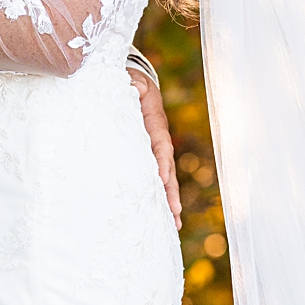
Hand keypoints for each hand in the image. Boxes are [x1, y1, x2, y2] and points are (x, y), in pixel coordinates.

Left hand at [128, 66, 180, 227]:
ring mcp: (152, 151)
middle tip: (174, 215)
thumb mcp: (133, 79)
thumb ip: (133, 84)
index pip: (160, 145)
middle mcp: (158, 141)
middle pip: (167, 169)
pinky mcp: (144, 157)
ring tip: (173, 225)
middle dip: (170, 192)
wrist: (132, 81)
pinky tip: (158, 216)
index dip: (162, 163)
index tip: (162, 180)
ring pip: (162, 179)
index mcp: (155, 123)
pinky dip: (156, 196)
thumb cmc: (130, 81)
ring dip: (167, 200)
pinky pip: (151, 178)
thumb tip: (135, 87)